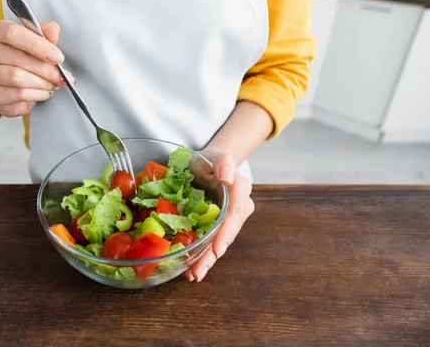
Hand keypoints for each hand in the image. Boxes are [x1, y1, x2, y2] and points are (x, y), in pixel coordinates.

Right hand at [0, 20, 72, 116]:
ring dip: (42, 82)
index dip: (38, 45)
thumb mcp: (34, 43)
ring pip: (17, 78)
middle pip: (18, 58)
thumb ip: (44, 35)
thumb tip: (53, 29)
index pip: (12, 33)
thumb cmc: (20, 59)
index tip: (58, 57)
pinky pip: (18, 94)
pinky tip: (44, 92)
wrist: (5, 85)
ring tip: (54, 83)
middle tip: (62, 76)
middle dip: (46, 69)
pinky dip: (37, 94)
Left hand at [186, 148, 254, 281]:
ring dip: (206, 260)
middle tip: (199, 271)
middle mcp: (237, 209)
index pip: (235, 214)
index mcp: (240, 192)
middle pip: (227, 234)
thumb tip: (227, 178)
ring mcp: (226, 220)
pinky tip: (189, 268)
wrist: (204, 165)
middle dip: (213, 254)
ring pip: (218, 242)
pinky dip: (199, 255)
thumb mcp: (216, 155)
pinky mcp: (213, 226)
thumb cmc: (210, 160)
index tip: (217, 249)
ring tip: (194, 274)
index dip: (226, 233)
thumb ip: (224, 162)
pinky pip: (208, 241)